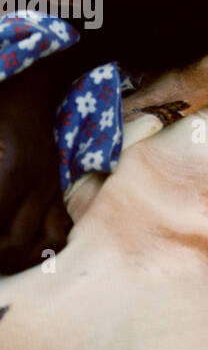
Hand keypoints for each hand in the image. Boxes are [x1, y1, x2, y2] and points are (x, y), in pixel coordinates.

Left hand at [0, 65, 70, 273]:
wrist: (31, 91)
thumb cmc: (1, 114)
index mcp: (13, 171)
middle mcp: (38, 186)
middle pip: (14, 246)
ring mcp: (51, 188)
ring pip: (45, 245)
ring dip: (18, 259)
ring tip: (2, 255)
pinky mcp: (56, 190)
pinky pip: (60, 230)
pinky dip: (42, 248)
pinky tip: (23, 247)